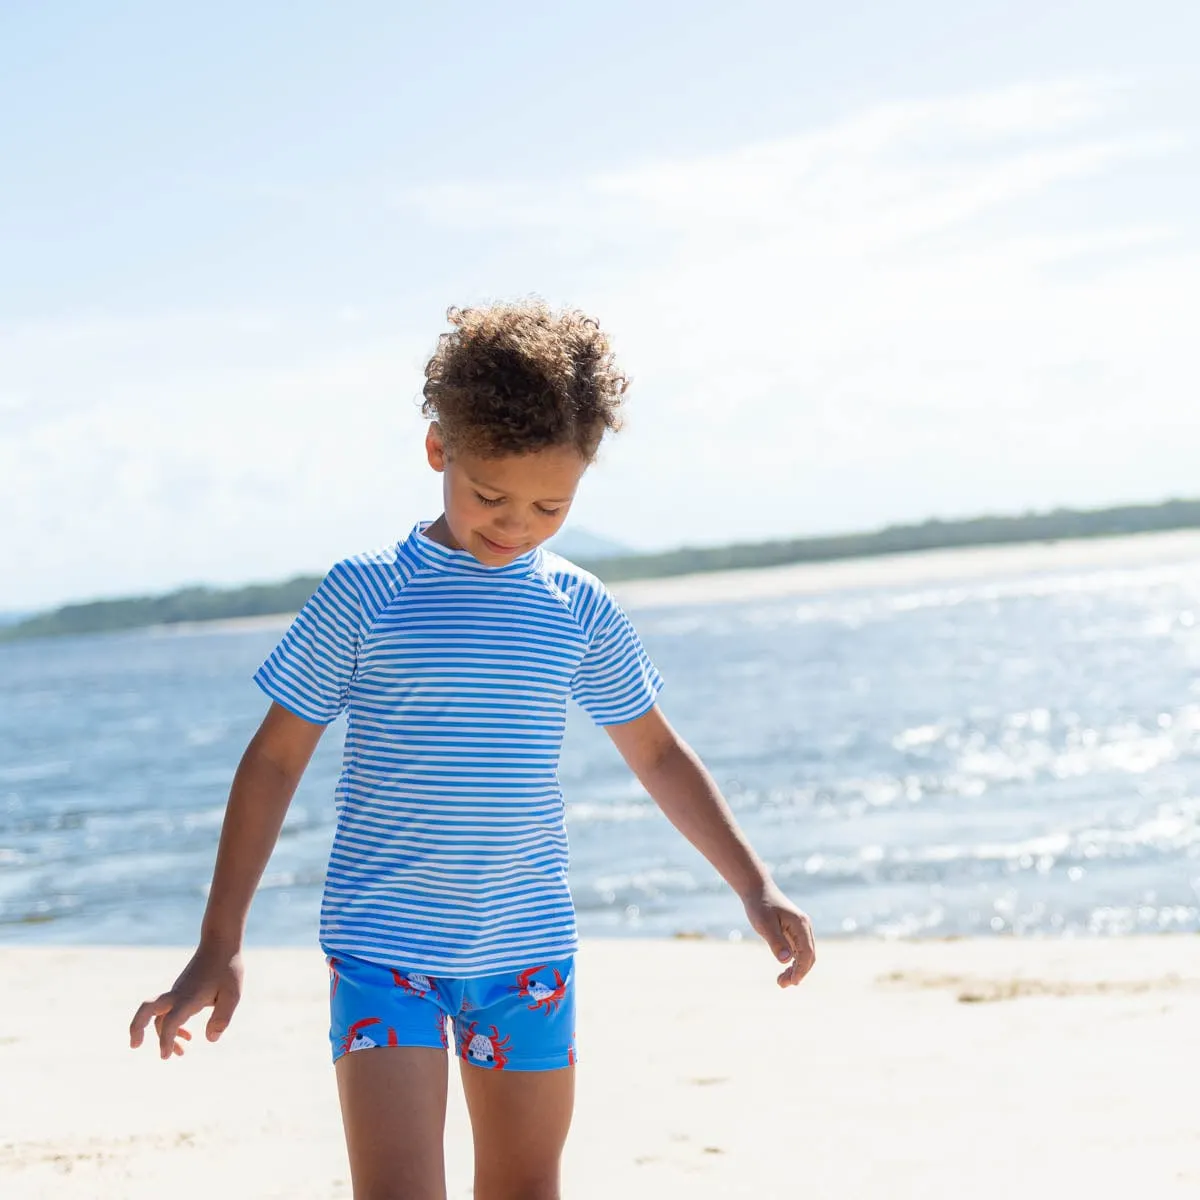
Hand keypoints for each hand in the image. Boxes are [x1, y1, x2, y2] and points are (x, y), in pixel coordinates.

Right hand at [129, 941, 243, 1059]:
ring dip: (163, 1035)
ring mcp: (176, 992)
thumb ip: (222, 1017)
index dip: (166, 1040)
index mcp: (188, 997)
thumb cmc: (228, 969)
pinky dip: (172, 1027)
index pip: (170, 1021)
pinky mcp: (179, 991)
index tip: (166, 1056)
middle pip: (146, 1010)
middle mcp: (177, 994)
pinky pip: (168, 1012)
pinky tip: (187, 1037)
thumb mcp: (233, 994)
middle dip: (137, 1028)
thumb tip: (210, 1040)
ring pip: (159, 1015)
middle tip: (135, 1046)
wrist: (220, 943)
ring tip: (180, 1053)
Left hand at [742, 883, 815, 987]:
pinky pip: (797, 951)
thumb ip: (776, 941)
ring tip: (781, 982)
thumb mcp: (765, 924)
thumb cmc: (760, 905)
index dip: (801, 970)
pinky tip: (784, 970)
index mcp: (801, 925)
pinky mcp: (793, 932)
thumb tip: (786, 960)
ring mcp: (800, 930)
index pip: (807, 953)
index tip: (792, 982)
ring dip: (795, 969)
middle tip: (782, 984)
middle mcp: (804, 928)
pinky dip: (792, 962)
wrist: (756, 889)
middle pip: (808, 956)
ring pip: (803, 955)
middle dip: (799, 973)